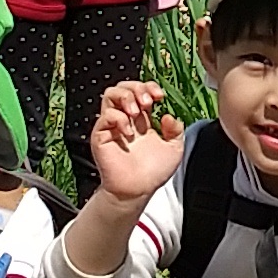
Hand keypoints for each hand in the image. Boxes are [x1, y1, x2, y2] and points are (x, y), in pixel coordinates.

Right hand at [90, 79, 191, 203]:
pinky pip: (105, 116)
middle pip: (123, 87)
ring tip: (136, 112)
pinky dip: (118, 118)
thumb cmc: (153, 172)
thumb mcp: (174, 149)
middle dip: (136, 88)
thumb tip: (169, 116)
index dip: (149, 87)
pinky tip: (128, 131)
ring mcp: (112, 126)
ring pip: (109, 95)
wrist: (138, 190)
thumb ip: (176, 130)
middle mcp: (126, 119)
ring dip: (125, 97)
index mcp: (142, 118)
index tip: (160, 97)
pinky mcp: (101, 136)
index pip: (140, 90)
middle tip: (148, 102)